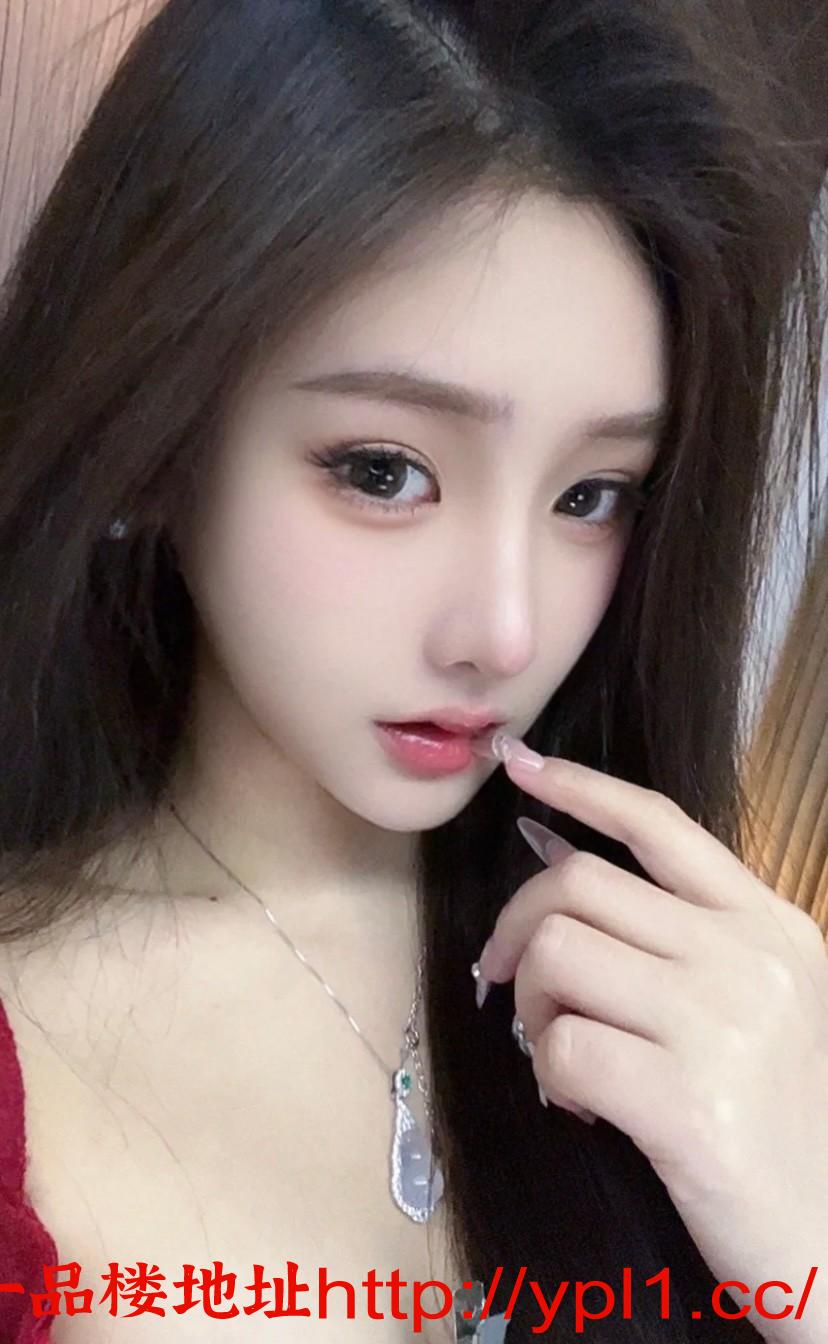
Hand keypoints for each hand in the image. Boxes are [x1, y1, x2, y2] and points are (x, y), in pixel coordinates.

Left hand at [474, 736, 827, 1342]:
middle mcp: (748, 957)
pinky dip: (550, 1077)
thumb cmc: (789, 1117)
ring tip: (562, 1052)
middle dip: (518, 928)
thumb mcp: (766, 998)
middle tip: (511, 984)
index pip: (660, 825)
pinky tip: (587, 1107)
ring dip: (531, 1006)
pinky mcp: (686, 1103)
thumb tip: (563, 869)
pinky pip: (561, 1049)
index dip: (581, 788)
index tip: (519, 765)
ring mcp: (719, 1025)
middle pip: (578, 885)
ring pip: (555, 956)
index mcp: (770, 923)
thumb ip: (683, 933)